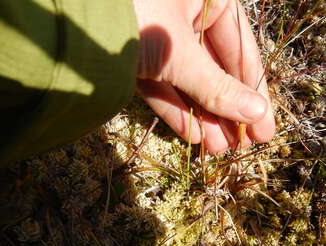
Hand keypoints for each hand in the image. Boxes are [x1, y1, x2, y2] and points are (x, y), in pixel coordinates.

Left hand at [133, 0, 274, 153]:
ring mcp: (155, 32)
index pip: (240, 48)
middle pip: (214, 66)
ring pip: (187, 78)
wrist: (60, 17)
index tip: (265, 128)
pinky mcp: (131, 53)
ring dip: (204, 115)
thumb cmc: (133, 16)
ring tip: (220, 150)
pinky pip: (159, 83)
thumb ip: (216, 87)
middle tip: (244, 145)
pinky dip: (174, 108)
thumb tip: (256, 115)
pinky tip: (193, 136)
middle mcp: (182, 9)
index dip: (254, 91)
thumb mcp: (179, 55)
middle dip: (227, 109)